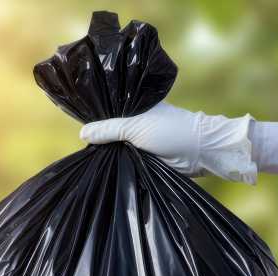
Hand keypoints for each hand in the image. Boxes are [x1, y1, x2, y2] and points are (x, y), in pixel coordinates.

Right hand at [79, 102, 256, 183]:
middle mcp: (136, 122)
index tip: (77, 128)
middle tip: (81, 146)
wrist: (200, 152)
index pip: (107, 111)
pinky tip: (103, 166)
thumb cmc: (171, 131)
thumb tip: (82, 133)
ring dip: (108, 153)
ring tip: (88, 158)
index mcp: (135, 106)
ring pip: (117, 147)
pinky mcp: (144, 158)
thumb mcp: (135, 126)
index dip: (94, 119)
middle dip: (99, 138)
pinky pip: (125, 160)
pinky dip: (117, 163)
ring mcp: (140, 141)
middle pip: (110, 130)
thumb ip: (109, 129)